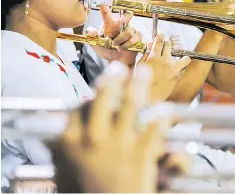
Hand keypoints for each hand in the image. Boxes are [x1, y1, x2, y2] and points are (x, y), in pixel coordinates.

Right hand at [49, 61, 189, 192]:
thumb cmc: (86, 192)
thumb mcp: (64, 171)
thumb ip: (60, 151)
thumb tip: (53, 137)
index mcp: (72, 140)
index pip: (79, 108)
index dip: (90, 97)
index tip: (96, 91)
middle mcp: (94, 137)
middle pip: (104, 97)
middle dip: (112, 79)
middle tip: (118, 68)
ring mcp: (119, 143)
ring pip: (132, 103)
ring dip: (138, 84)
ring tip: (143, 71)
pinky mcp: (142, 152)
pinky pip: (155, 126)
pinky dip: (161, 116)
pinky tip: (165, 109)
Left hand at [85, 6, 140, 65]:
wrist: (117, 62)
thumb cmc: (108, 51)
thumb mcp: (96, 45)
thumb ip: (92, 37)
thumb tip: (91, 31)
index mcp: (110, 25)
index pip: (107, 15)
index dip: (105, 10)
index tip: (103, 4)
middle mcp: (121, 25)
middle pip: (126, 16)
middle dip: (126, 17)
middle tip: (124, 19)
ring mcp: (131, 30)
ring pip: (128, 32)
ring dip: (120, 41)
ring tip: (116, 47)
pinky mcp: (138, 37)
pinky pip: (133, 39)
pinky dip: (126, 45)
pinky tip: (122, 48)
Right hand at [137, 34, 190, 102]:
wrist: (150, 99)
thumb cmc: (142, 83)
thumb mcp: (139, 67)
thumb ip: (145, 55)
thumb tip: (150, 46)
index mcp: (153, 57)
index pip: (159, 41)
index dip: (160, 36)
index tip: (161, 35)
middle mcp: (165, 60)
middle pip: (169, 45)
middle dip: (166, 44)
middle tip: (165, 47)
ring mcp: (173, 67)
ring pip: (182, 54)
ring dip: (179, 54)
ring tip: (175, 57)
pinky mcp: (178, 75)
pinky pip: (185, 64)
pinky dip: (182, 64)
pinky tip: (178, 67)